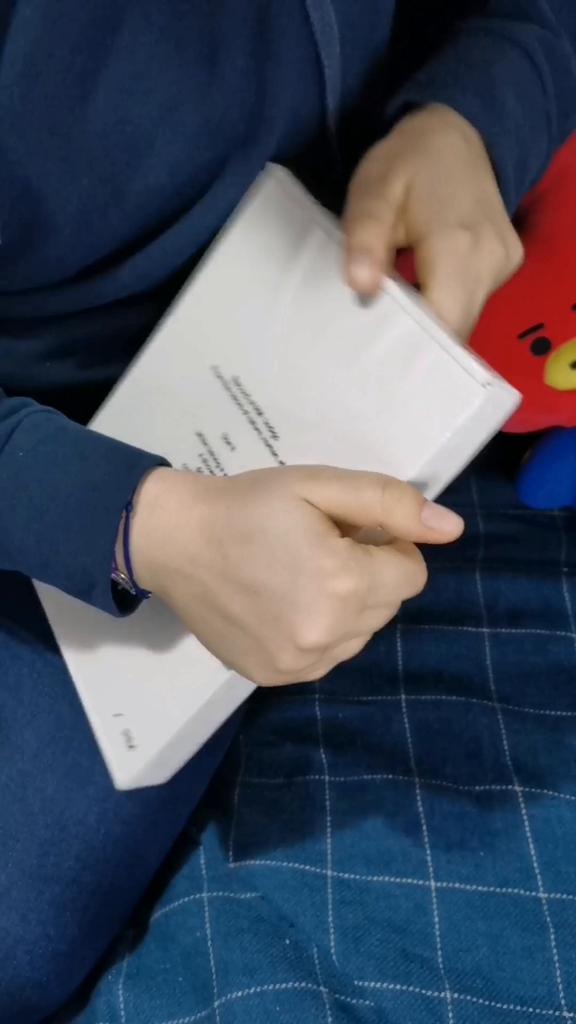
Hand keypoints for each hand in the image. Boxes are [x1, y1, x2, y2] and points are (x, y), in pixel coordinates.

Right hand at [129, 466, 462, 685]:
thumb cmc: (249, 504)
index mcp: (344, 582)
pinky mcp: (277, 677)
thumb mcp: (320, 486)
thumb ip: (390, 504)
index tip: (349, 529)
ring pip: (361, 634)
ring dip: (348, 606)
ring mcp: (301, 663)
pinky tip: (284, 604)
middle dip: (369, 574)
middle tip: (320, 547)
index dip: (388, 544)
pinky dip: (320, 632)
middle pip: (389, 605)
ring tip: (300, 575)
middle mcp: (328, 633)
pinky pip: (328, 656)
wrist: (174, 540)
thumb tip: (452, 530)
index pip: (412, 572)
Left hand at [344, 104, 523, 338]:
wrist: (457, 132)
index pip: (442, 324)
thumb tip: (361, 287)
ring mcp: (504, 265)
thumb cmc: (408, 162)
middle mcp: (491, 261)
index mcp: (460, 246)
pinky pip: (470, 304)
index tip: (375, 351)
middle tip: (375, 340)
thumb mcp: (373, 190)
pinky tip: (416, 301)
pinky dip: (442, 308)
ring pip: (463, 319)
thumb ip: (366, 237)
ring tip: (392, 322)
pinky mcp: (505, 266)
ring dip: (430, 326)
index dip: (410, 346)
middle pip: (455, 328)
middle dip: (417, 341)